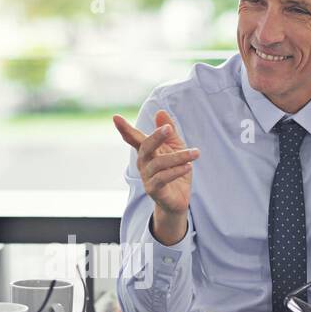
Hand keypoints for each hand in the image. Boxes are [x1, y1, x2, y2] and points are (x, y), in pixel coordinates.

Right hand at [114, 110, 199, 244]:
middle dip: (156, 136)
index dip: (125, 128)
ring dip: (179, 157)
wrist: (178, 199)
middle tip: (169, 128)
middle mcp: (143, 164)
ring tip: (195, 153)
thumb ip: (169, 132)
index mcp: (147, 152)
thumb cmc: (175, 171)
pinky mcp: (153, 190)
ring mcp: (147, 177)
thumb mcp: (176, 148)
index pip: (134, 138)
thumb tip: (160, 112)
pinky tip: (188, 166)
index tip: (115, 117)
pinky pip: (163, 178)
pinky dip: (176, 171)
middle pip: (145, 147)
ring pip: (159, 163)